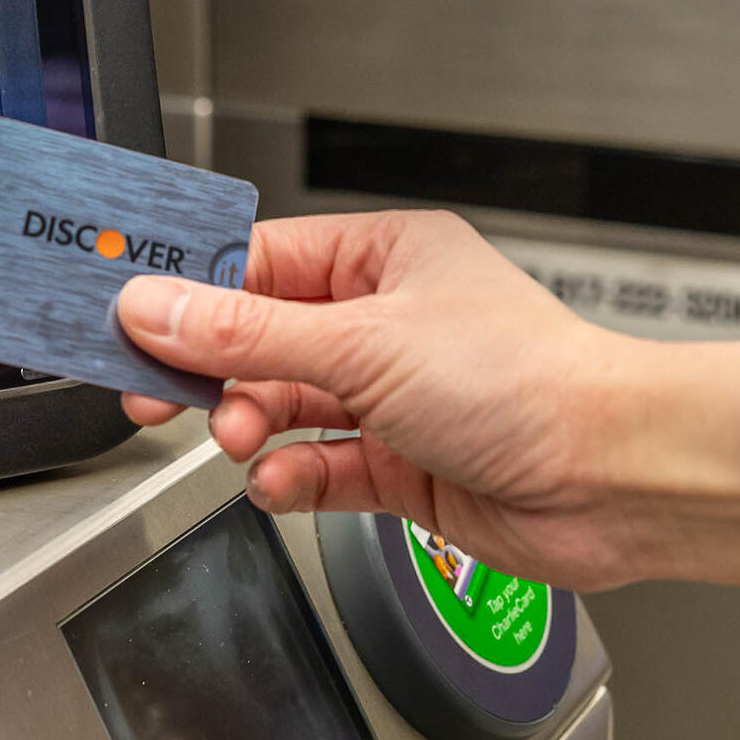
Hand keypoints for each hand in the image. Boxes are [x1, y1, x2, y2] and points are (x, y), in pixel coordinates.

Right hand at [118, 211, 739, 592]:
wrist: (612, 478)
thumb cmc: (529, 382)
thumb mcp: (362, 344)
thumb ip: (245, 336)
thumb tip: (155, 307)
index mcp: (385, 257)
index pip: (256, 263)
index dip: (188, 293)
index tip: (127, 318)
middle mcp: (388, 322)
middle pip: (259, 341)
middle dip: (212, 375)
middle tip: (156, 399)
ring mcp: (395, 398)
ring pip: (283, 408)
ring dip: (251, 430)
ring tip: (240, 441)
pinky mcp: (402, 468)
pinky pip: (317, 468)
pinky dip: (290, 478)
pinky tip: (282, 482)